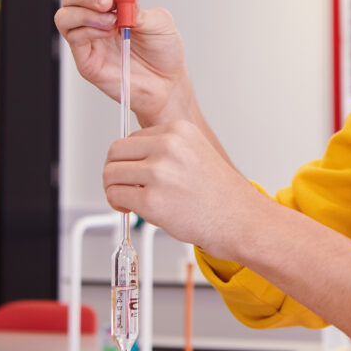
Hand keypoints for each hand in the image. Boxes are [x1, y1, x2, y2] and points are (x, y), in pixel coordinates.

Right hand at [54, 0, 191, 125]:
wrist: (167, 83)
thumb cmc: (163, 53)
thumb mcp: (160, 23)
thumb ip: (139, 6)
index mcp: (112, 7)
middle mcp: (96, 20)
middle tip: (107, 2)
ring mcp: (89, 40)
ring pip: (64, 16)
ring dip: (86, 13)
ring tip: (112, 22)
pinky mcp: (86, 59)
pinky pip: (73, 38)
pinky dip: (88, 30)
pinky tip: (108, 33)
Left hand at [101, 120, 258, 257]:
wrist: (240, 219)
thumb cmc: (219, 194)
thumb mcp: (194, 153)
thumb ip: (163, 149)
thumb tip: (129, 157)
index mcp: (178, 131)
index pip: (131, 138)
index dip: (129, 159)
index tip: (136, 173)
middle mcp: (168, 146)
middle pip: (115, 152)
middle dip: (115, 171)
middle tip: (124, 186)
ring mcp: (159, 172)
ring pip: (110, 174)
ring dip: (114, 189)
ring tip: (131, 200)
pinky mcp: (151, 200)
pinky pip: (115, 196)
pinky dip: (118, 205)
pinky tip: (133, 210)